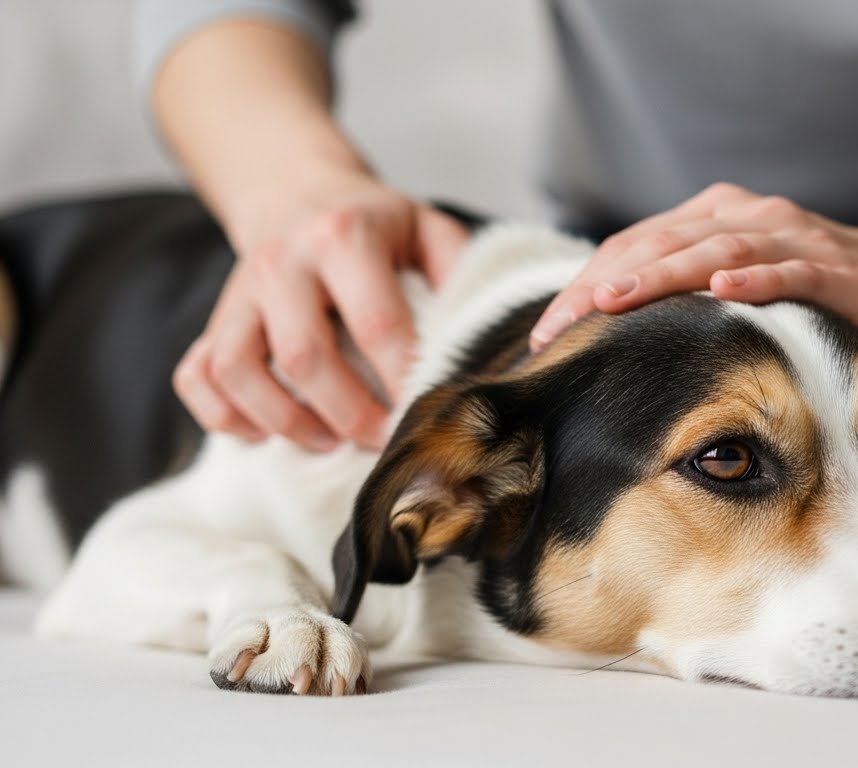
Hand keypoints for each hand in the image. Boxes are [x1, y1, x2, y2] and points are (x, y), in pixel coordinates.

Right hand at [173, 172, 466, 450]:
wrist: (296, 191)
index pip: (376, 323)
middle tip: (382, 439)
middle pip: (305, 356)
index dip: (402, 378)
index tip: (426, 410)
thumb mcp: (426, 228)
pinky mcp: (212, 318)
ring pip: (239, 370)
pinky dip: (224, 416)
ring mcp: (239, 292)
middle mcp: (282, 262)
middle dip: (350, 413)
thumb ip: (461, 271)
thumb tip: (491, 335)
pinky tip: (265, 432)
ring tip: (329, 440)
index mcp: (344, 236)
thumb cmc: (374, 225)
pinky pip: (196, 377)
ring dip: (286, 421)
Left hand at [530, 182, 857, 372]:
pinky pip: (789, 270)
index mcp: (714, 221)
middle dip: (603, 284)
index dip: (585, 284)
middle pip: (659, 244)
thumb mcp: (744, 294)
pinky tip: (722, 291)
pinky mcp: (833, 267)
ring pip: (714, 249)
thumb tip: (615, 348)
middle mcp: (746, 218)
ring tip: (614, 299)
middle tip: (557, 326)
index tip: (545, 333)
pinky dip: (756, 278)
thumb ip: (690, 304)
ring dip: (662, 275)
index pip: (634, 246)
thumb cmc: (820, 297)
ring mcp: (790, 239)